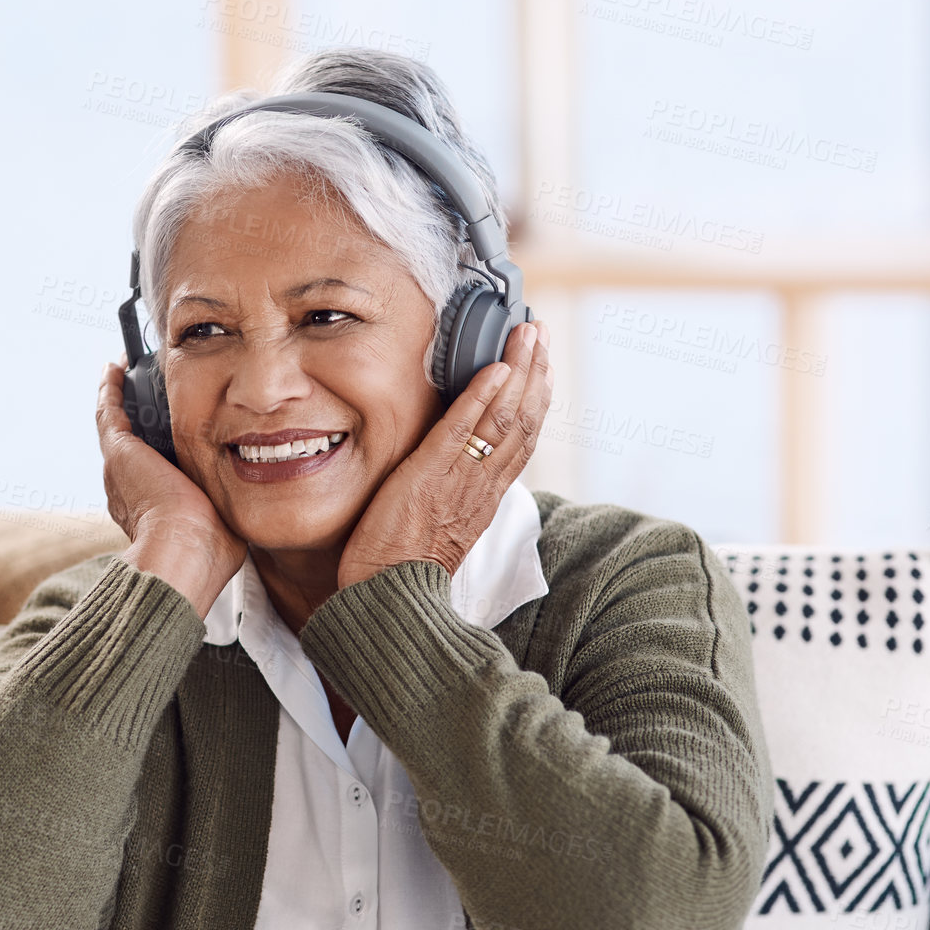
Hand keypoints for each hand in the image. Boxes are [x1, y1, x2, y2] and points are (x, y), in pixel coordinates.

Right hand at [97, 355, 246, 615]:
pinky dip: (111, 387)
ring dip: (119, 398)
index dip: (157, 451)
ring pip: (115, 425)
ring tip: (126, 372)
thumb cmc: (208, 550)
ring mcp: (119, 468)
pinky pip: (109, 409)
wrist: (185, 549)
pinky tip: (117, 367)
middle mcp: (127, 489)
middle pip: (130, 446)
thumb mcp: (223, 527)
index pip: (151, 472)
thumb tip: (247, 509)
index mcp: (151, 508)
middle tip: (147, 393)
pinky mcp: (119, 450)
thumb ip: (230, 511)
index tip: (170, 434)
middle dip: (138, 421)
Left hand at [336, 319, 552, 588]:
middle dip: (535, 371)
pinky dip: (480, 398)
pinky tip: (493, 369)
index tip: (542, 361)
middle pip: (523, 420)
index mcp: (486, 495)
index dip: (536, 396)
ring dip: (518, 371)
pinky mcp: (429, 477)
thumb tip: (453, 467)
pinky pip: (461, 432)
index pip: (523, 437)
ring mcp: (460, 480)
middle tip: (540, 330)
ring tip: (526, 333)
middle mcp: (482, 485)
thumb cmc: (402, 566)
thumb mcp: (440, 524)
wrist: (387, 598)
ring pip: (503, 419)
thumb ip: (453, 493)